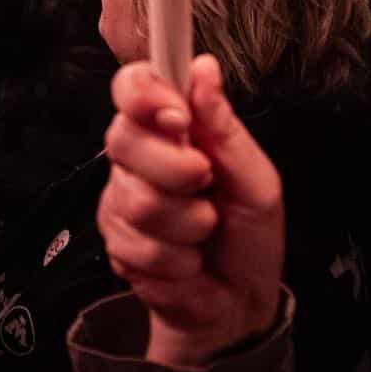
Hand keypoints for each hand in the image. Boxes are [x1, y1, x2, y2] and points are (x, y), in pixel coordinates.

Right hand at [98, 57, 284, 368]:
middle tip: (204, 182)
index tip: (176, 116)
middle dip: (173, 168)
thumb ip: (225, 129)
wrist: (238, 302)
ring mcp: (121, 198)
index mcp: (171, 129)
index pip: (133, 87)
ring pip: (134, 198)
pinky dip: (175, 257)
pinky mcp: (114, 241)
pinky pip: (135, 243)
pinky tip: (187, 259)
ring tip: (204, 230)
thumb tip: (203, 68)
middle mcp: (139, 157)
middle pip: (123, 139)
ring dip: (185, 223)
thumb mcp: (256, 179)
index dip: (144, 94)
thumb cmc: (249, 235)